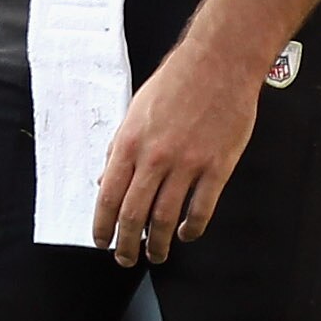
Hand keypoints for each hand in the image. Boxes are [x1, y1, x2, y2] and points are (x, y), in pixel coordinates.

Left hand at [93, 40, 260, 265]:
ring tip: (157, 253)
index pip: (108, 197)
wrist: (218, 62)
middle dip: (127, 245)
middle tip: (126, 258)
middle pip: (134, 216)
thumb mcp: (136, 111)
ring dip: (159, 243)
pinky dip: (192, 228)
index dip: (102, 226)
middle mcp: (155, 158)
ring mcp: (187, 164)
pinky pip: (201, 209)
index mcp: (130, 143)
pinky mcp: (217, 167)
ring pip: (166, 219)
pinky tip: (187, 234)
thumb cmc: (177, 81)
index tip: (102, 241)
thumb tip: (105, 180)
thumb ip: (120, 148)